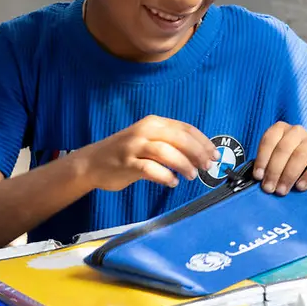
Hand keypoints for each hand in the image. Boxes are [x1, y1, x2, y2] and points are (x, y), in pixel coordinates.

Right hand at [78, 115, 217, 191]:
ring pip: (167, 152)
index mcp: (153, 123)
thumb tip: (199, 155)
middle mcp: (145, 130)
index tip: (214, 154)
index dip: (203, 142)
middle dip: (198, 153)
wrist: (92, 163)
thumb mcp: (147, 140)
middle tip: (207, 166)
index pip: (185, 128)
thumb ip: (169, 144)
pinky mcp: (127, 163)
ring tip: (192, 175)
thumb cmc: (124, 154)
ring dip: (184, 165)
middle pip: (179, 138)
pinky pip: (150, 169)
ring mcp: (135, 146)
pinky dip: (165, 176)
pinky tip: (172, 182)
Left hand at [254, 122, 306, 195]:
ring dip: (288, 176)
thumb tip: (258, 179)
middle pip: (284, 148)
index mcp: (281, 129)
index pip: (269, 139)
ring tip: (281, 191)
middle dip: (274, 170)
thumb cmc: (290, 164)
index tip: (258, 176)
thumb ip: (267, 165)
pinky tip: (299, 187)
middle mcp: (298, 132)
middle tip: (269, 188)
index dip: (262, 158)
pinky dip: (306, 178)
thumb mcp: (277, 161)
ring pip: (300, 155)